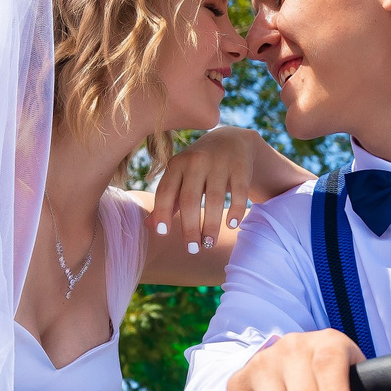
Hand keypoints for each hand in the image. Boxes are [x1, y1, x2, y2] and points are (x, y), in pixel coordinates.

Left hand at [149, 126, 306, 253]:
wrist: (231, 140)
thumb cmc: (199, 168)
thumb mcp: (180, 178)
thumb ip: (167, 201)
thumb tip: (149, 227)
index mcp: (177, 164)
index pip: (165, 191)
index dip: (162, 212)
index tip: (163, 234)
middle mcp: (196, 161)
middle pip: (190, 199)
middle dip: (190, 227)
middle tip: (192, 250)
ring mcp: (219, 162)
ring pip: (214, 199)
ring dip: (212, 225)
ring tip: (209, 243)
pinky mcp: (240, 166)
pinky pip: (239, 192)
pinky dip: (236, 210)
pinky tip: (232, 225)